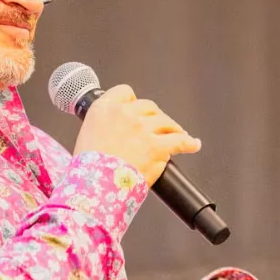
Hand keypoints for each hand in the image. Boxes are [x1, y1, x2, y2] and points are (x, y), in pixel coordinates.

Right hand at [74, 84, 200, 185]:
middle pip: (149, 107)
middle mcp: (124, 114)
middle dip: (155, 117)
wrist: (94, 186)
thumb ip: (103, 127)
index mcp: (104, 109)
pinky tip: (193, 144)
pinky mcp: (156, 146)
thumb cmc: (87, 169)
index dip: (133, 101)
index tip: (137, 109)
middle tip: (157, 128)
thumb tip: (116, 133)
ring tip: (178, 135)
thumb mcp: (86, 137)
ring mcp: (142, 129)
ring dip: (172, 128)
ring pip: (166, 122)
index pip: (125, 92)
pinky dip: (189, 143)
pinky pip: (180, 141)